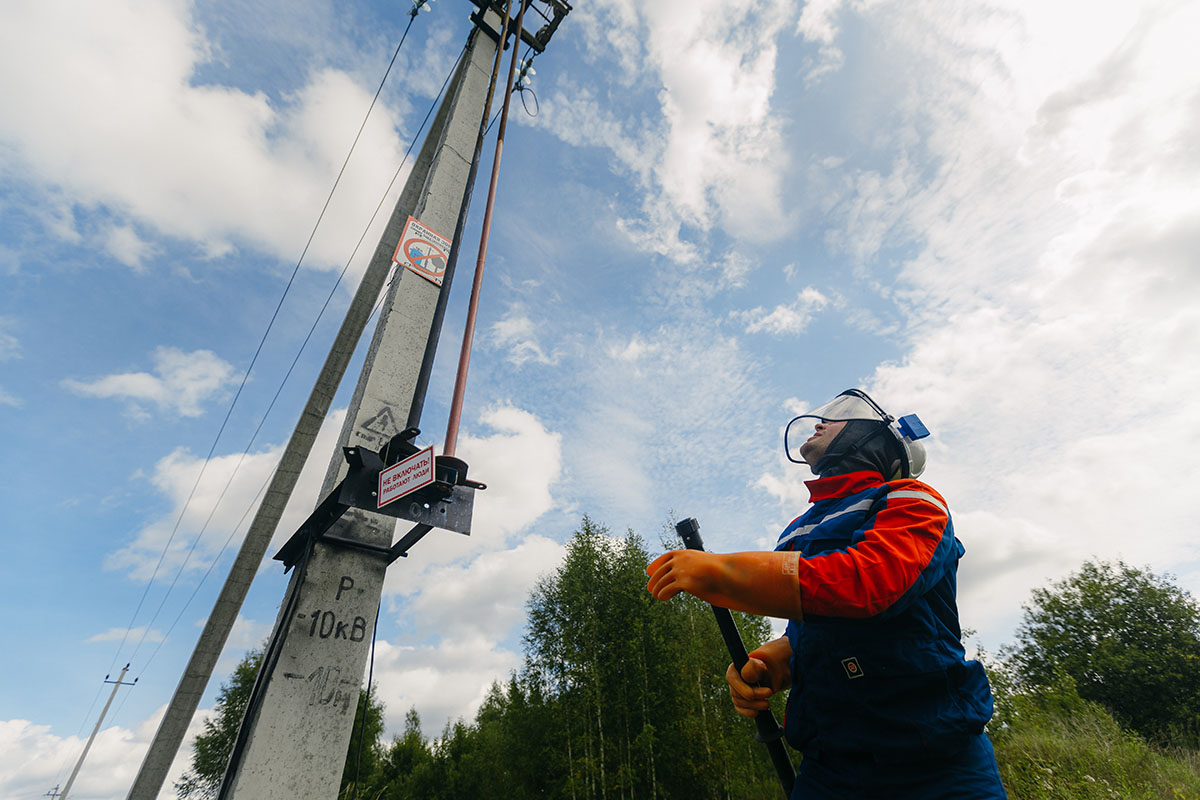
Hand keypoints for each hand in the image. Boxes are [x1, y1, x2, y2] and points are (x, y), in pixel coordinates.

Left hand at [645, 550, 803, 618]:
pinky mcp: (683, 582)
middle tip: (649, 587)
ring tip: (656, 596)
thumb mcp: (705, 567)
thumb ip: (696, 570)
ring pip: (662, 581)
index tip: (649, 570)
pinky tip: (663, 598)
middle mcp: (681, 560)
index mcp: (686, 553)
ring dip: (657, 589)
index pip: (666, 557)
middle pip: (661, 569)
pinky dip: (663, 594)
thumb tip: (692, 579)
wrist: (729, 573)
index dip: (656, 564)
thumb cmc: (722, 572)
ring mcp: (681, 570)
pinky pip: (667, 589)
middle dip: (654, 578)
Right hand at [726, 636, 791, 717]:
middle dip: (755, 696)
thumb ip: (753, 667)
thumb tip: (745, 675)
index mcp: (733, 670)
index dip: (742, 688)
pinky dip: (749, 712)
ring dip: (755, 705)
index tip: (755, 693)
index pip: (732, 679)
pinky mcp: (739, 703)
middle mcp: (732, 682)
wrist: (768, 677)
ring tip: (767, 703)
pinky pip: (741, 710)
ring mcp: (735, 693)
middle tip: (770, 693)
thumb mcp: (760, 666)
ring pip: (740, 703)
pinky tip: (757, 712)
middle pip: (737, 693)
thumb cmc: (763, 670)